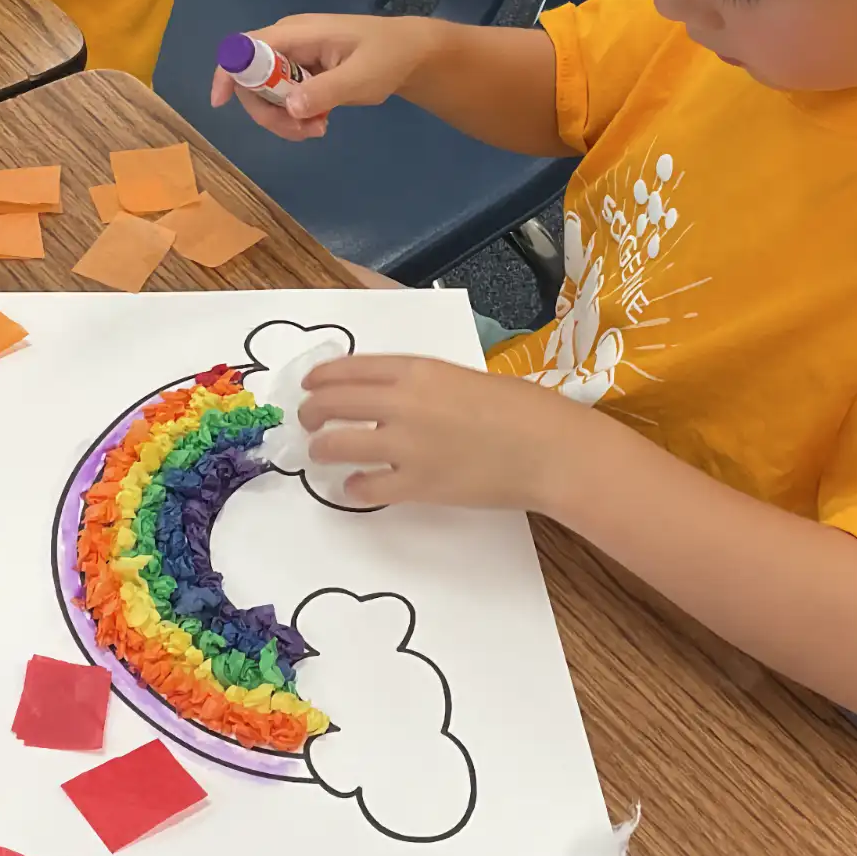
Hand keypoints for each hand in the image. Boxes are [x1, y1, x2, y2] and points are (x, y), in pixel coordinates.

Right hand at [207, 13, 440, 140]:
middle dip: (269, 112)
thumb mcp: (361, 77)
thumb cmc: (388, 56)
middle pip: (251, 81)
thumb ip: (326, 91)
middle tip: (301, 130)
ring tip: (318, 129)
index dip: (228, 73)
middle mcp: (287, 44)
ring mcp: (293, 60)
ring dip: (284, 120)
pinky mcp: (301, 76)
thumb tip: (289, 107)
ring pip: (266, 96)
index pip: (245, 48)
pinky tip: (320, 123)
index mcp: (296, 34)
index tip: (221, 103)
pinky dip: (295, 117)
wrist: (410, 54)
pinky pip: (282, 100)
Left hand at [298, 354, 584, 511]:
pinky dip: (354, 487)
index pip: (351, 368)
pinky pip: (366, 487)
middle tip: (307, 420)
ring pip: (337, 444)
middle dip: (311, 411)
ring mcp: (406, 445)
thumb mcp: (465, 377)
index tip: (311, 383)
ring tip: (319, 453)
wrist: (549, 450)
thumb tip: (391, 397)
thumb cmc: (521, 409)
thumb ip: (424, 383)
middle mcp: (403, 402)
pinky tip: (353, 487)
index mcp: (419, 369)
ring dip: (321, 448)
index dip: (323, 376)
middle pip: (334, 402)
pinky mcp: (416, 485)